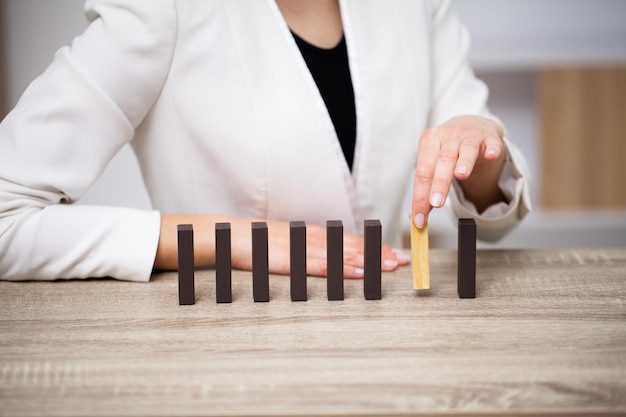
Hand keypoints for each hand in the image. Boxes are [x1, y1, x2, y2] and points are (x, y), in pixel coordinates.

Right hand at [156, 215, 409, 277]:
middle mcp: (315, 239)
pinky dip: (340, 269)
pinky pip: (320, 265)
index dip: (375, 248)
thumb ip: (313, 250)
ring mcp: (304, 248)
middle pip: (353, 246)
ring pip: (342, 255)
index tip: (396, 254)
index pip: (352, 242)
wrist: (235, 236)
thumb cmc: (264, 242)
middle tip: (403, 261)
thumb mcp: (293, 243)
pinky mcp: (291, 259)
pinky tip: (355, 273)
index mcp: (317, 236)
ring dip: (367, 261)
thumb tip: (334, 258)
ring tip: (388, 267)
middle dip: (379, 254)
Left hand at [411, 115, 506, 227]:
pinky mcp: (489, 137)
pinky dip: (491, 150)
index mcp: (429, 142)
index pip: (422, 173)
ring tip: (461, 176)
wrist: (470, 125)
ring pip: (466, 150)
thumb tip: (417, 217)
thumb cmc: (448, 148)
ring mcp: (469, 135)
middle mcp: (448, 137)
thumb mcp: (434, 163)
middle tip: (436, 204)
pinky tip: (491, 156)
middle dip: (439, 184)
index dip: (420, 197)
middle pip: (442, 162)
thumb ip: (427, 188)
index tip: (419, 219)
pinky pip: (491, 144)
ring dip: (463, 163)